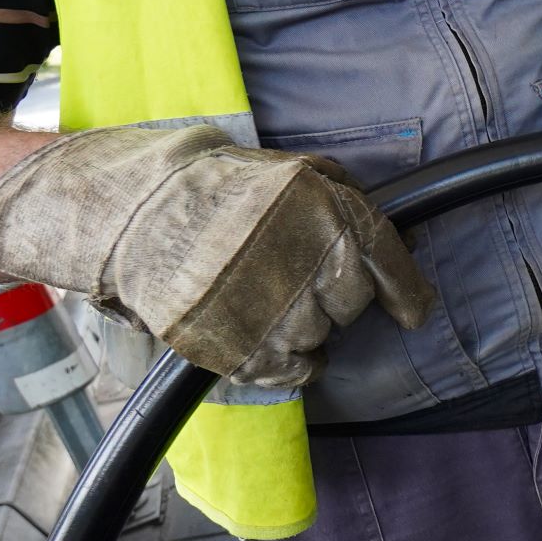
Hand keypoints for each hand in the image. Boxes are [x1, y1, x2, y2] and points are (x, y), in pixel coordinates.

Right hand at [0, 125, 434, 386]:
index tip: (413, 311)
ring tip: (257, 294)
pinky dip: (284, 359)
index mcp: (325, 210)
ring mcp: (277, 310)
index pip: (387, 260)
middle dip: (332, 294)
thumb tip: (395, 241)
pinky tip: (252, 328)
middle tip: (287, 274)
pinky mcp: (245, 351)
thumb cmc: (209, 189)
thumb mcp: (287, 170)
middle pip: (354, 302)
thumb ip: (343, 199)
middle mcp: (309, 260)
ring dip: (302, 324)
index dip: (407, 291)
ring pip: (323, 338)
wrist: (128, 216)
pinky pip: (296, 371)